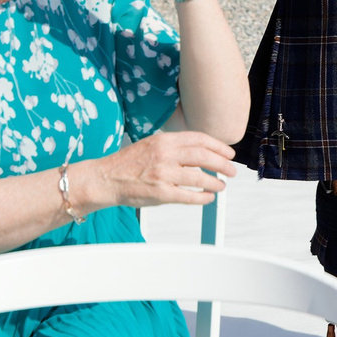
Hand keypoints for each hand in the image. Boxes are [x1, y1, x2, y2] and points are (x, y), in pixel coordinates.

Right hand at [94, 130, 238, 208]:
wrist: (105, 178)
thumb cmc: (128, 163)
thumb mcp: (151, 144)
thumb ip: (174, 146)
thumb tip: (200, 152)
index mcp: (164, 140)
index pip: (199, 139)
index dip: (218, 146)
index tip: (228, 153)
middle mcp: (165, 155)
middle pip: (204, 156)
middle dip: (223, 164)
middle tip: (232, 170)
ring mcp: (163, 174)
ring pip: (199, 177)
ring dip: (215, 182)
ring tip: (221, 185)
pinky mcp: (160, 193)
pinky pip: (189, 196)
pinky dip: (202, 197)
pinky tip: (208, 197)